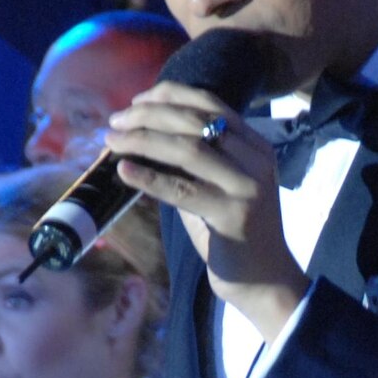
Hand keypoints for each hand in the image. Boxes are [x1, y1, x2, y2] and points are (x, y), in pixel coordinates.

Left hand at [104, 82, 306, 342]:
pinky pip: (183, 190)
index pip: (210, 103)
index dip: (170, 95)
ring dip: (143, 140)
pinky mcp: (234, 216)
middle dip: (149, 115)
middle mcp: (256, 159)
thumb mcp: (214, 187)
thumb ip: (189, 163)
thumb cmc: (231, 234)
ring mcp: (248, 187)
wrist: (265, 282)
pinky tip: (124, 171)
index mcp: (254, 146)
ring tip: (112, 141)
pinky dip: (149, 178)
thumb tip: (139, 140)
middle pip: (195, 122)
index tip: (136, 99)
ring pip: (189, 150)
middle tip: (115, 121)